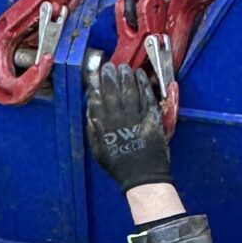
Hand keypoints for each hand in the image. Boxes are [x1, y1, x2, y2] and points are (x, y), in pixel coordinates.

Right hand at [87, 62, 171, 190]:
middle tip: (109, 66)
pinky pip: (146, 97)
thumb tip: (90, 109)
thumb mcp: (98, 150)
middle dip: (110, 77)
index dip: (95, 86)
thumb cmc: (118, 164)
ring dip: (126, 77)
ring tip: (124, 67)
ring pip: (129, 91)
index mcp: (103, 126)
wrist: (143, 175)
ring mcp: (135, 117)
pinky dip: (143, 85)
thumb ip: (93, 129)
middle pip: (113, 92)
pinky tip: (140, 75)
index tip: (94, 75)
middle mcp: (118, 119)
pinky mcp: (151, 117)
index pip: (96, 100)